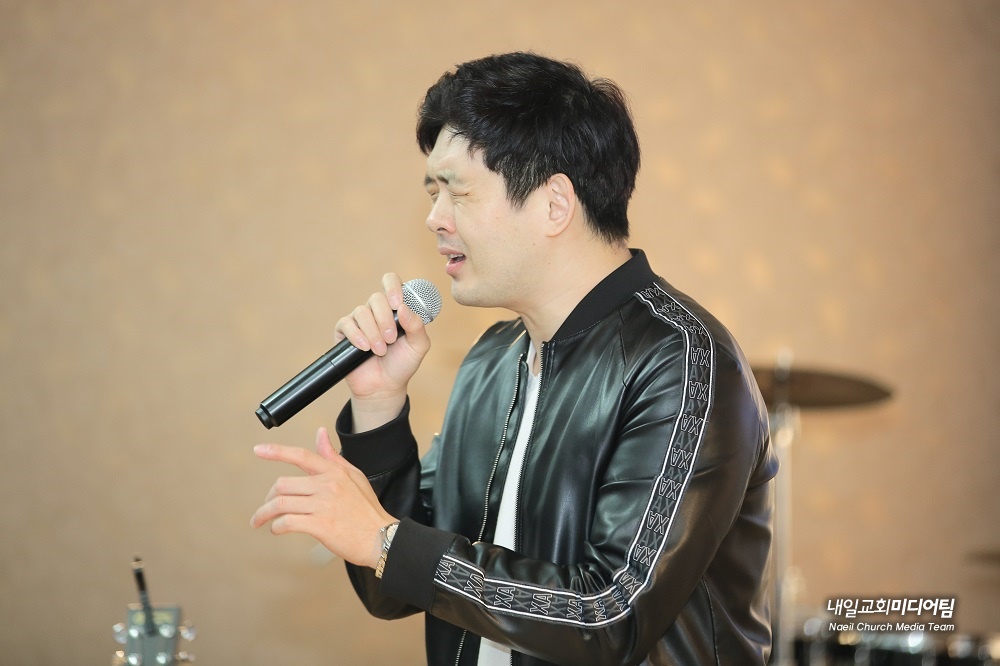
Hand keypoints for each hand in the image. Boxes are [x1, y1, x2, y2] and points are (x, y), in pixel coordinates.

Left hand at [250, 427, 395, 568]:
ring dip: (264, 514)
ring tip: (260, 521)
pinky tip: (277, 529)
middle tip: (265, 508)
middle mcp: (327, 485)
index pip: (301, 456)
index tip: (259, 450)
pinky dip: (276, 527)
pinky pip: (287, 522)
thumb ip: (332, 456)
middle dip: (268, 498)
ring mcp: (323, 505)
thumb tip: (320, 434)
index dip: (277, 452)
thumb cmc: (367, 509)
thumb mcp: (354, 476)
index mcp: (334, 472)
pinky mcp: (320, 525)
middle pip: (283, 484)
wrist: (381, 537)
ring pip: (280, 504)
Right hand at [334, 273, 431, 430]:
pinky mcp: (344, 332)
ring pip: (362, 311)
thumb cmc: (402, 364)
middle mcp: (376, 311)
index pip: (391, 282)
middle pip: (376, 298)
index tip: (397, 303)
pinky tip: (364, 347)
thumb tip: (403, 307)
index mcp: (396, 308)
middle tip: (391, 339)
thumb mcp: (419, 346)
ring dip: (373, 332)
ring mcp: (360, 320)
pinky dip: (356, 335)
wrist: (384, 387)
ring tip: (380, 350)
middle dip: (385, 319)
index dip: (393, 287)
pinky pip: (346, 323)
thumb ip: (417, 326)